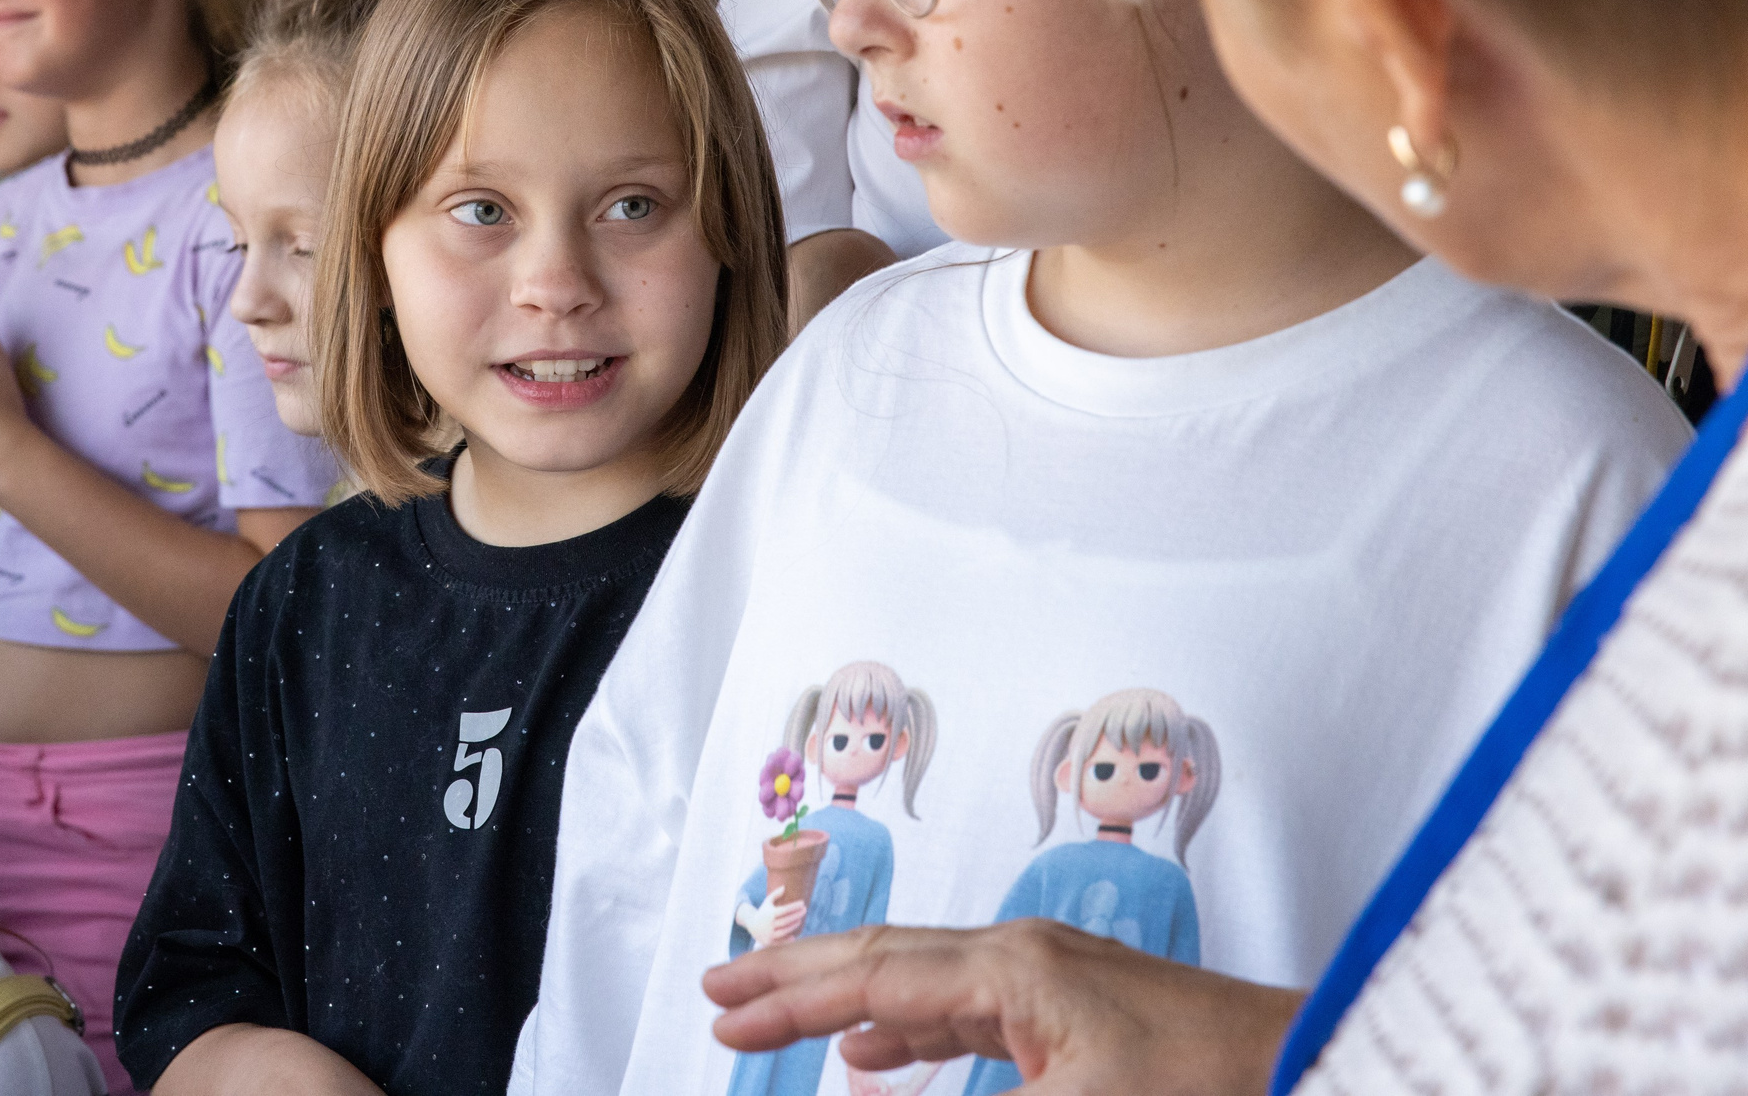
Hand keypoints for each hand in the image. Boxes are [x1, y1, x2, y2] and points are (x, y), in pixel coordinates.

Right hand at [705, 921, 1300, 1095]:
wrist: (1316, 1069)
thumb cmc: (1213, 1086)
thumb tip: (861, 1092)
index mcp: (1012, 967)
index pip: (870, 978)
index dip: (788, 997)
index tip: (722, 1013)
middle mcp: (1022, 955)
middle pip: (880, 959)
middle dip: (794, 979)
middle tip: (720, 993)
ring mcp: (1052, 978)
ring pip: (917, 982)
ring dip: (843, 1005)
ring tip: (780, 1022)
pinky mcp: (1078, 1010)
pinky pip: (963, 1012)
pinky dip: (905, 1033)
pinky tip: (876, 1063)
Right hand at [738, 886, 807, 948]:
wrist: (751, 925)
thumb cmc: (763, 912)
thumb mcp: (767, 902)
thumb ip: (775, 894)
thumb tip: (784, 887)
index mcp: (769, 913)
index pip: (785, 909)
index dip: (794, 906)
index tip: (803, 903)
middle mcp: (769, 923)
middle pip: (786, 920)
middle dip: (797, 915)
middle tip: (805, 910)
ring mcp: (769, 933)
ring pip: (784, 930)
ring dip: (793, 926)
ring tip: (800, 920)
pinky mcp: (769, 941)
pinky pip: (780, 941)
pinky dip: (787, 939)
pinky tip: (794, 936)